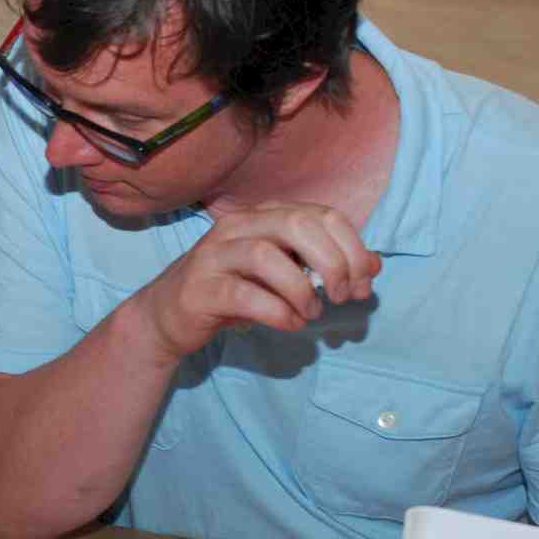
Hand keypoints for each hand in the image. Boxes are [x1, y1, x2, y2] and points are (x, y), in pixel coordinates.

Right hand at [131, 201, 379, 361]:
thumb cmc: (230, 291)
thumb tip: (373, 266)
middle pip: (297, 224)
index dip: (353, 248)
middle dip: (333, 262)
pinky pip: (244, 295)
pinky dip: (278, 312)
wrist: (166, 317)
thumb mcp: (282, 274)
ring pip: (267, 255)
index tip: (361, 284)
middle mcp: (236, 226)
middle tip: (340, 296)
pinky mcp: (200, 288)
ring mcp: (213, 255)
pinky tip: (289, 323)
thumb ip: (324, 265)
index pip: (322, 215)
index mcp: (262, 216)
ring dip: (301, 289)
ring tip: (311, 312)